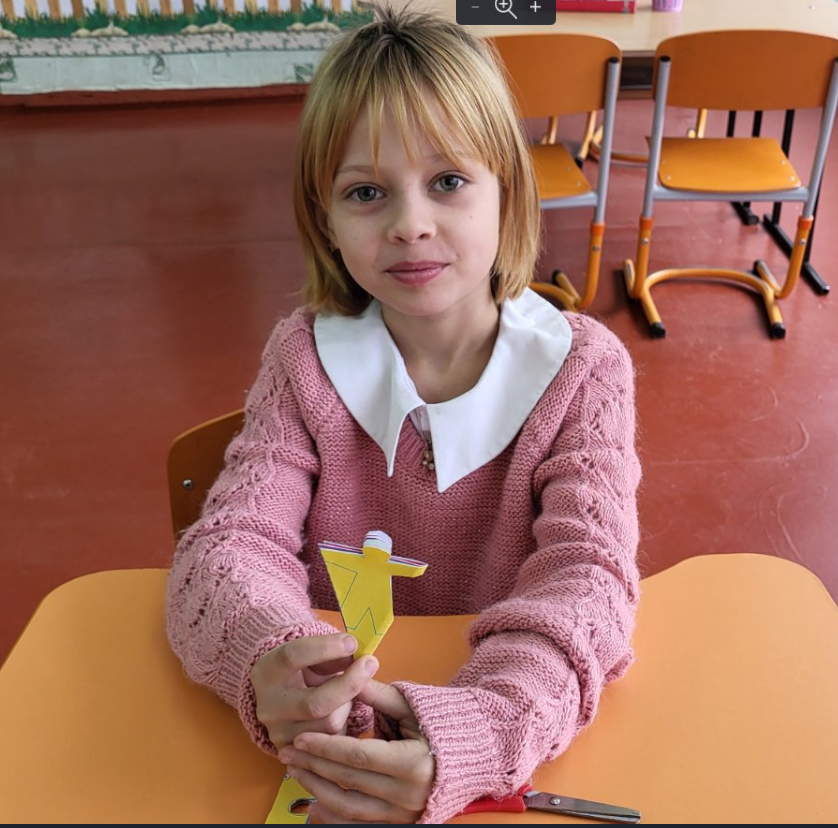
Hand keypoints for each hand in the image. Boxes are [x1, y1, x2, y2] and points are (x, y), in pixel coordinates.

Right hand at [250, 633, 378, 749]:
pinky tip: (341, 710)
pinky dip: (345, 723)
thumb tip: (357, 658)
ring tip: (348, 691)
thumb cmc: (304, 670)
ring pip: (329, 724)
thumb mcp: (311, 655)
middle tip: (371, 664)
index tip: (352, 643)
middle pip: (315, 703)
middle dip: (349, 684)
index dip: (324, 649)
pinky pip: (333, 743)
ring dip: (348, 705)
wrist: (285, 699)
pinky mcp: (295, 754)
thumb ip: (331, 655)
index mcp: (265, 672)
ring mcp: (279, 734)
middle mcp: (268, 706)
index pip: (292, 657)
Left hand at [278, 680, 434, 823]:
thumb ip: (376, 694)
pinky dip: (333, 816)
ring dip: (317, 789)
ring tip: (296, 771)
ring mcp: (404, 813)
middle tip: (287, 751)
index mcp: (412, 763)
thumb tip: (346, 674)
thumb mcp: (411, 705)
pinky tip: (313, 804)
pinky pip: (359, 824)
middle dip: (313, 765)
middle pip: (348, 782)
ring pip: (349, 807)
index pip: (357, 756)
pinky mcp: (401, 822)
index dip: (325, 747)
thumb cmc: (441, 724)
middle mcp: (407, 795)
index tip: (300, 737)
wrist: (474, 752)